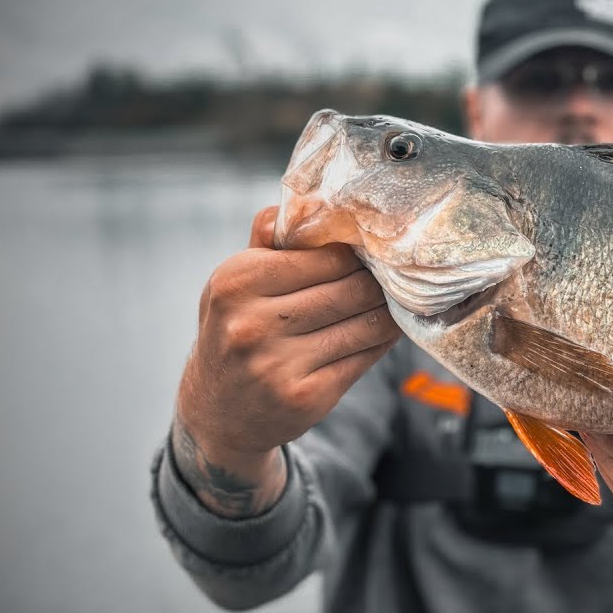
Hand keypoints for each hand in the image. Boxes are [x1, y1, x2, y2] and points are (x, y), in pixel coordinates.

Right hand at [172, 205, 400, 516]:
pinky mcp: (308, 396)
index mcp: (237, 282)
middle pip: (353, 289)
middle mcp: (253, 324)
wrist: (217, 411)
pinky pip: (366, 357)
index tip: (375, 253)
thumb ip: (270, 242)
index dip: (359, 254)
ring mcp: (279, 364)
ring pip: (367, 323)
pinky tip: (386, 330)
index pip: (329, 255)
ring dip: (388, 312)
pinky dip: (383, 341)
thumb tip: (315, 201)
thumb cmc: (235, 333)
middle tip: (395, 278)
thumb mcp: (236, 284)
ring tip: (395, 301)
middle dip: (379, 283)